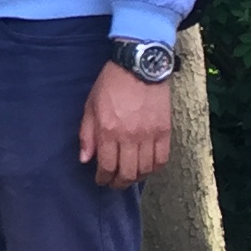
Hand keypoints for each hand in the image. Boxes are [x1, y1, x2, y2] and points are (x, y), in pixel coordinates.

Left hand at [79, 65, 173, 186]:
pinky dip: (154, 168)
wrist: (139, 67)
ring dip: (136, 178)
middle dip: (118, 183)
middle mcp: (130, 136)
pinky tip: (147, 168)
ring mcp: (149, 135)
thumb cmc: (111, 84)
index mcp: (108, 130)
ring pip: (145, 169)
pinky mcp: (165, 132)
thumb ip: (87, 134)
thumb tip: (85, 159)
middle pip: (127, 173)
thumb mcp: (90, 105)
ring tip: (129, 177)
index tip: (101, 180)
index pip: (106, 165)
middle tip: (114, 183)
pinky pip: (162, 160)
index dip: (103, 178)